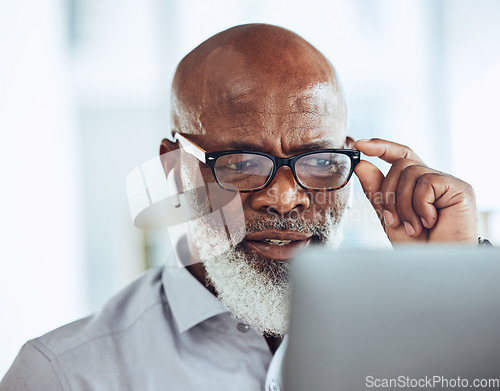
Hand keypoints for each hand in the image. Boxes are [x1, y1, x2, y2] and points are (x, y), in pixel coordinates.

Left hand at [353, 138, 476, 243]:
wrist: (436, 265)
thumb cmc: (416, 245)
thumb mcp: (388, 216)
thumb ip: (376, 192)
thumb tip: (362, 165)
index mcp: (414, 183)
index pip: (399, 155)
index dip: (381, 146)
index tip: (360, 145)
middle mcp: (431, 178)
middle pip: (400, 165)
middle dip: (389, 194)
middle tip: (394, 221)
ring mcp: (446, 182)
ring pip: (411, 172)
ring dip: (404, 205)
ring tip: (413, 227)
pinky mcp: (459, 188)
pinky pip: (427, 183)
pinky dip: (420, 206)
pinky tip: (429, 222)